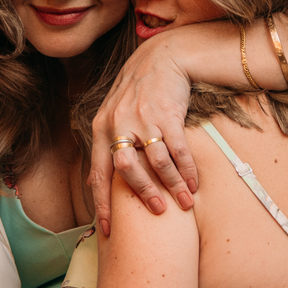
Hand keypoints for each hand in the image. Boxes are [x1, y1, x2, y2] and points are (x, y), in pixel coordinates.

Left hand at [89, 35, 196, 236]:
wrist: (162, 57)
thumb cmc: (138, 92)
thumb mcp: (113, 115)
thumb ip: (105, 147)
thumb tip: (93, 184)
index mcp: (101, 128)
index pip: (98, 172)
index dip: (102, 203)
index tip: (106, 230)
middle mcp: (118, 124)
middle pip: (126, 169)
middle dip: (141, 194)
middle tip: (156, 212)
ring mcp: (143, 118)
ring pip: (156, 161)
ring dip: (171, 185)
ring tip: (183, 202)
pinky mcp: (167, 114)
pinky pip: (177, 149)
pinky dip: (187, 169)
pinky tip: (194, 182)